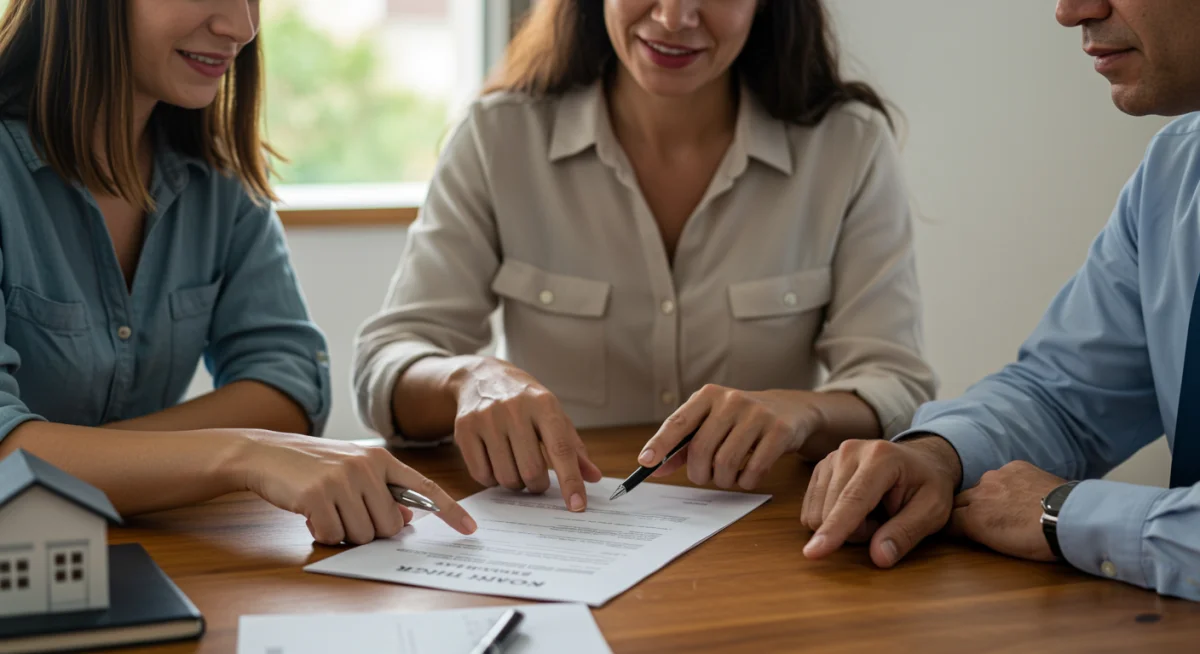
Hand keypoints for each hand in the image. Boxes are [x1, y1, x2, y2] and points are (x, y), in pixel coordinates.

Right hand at [236, 431, 476, 544]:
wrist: (265, 452)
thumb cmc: (311, 465)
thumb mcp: (353, 468)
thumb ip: (382, 490)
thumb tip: (407, 519)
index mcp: (381, 460)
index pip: (425, 488)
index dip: (450, 511)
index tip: (470, 528)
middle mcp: (367, 467)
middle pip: (388, 526)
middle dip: (368, 530)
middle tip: (344, 513)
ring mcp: (343, 480)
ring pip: (362, 535)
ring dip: (343, 532)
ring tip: (326, 510)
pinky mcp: (319, 496)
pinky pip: (333, 535)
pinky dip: (321, 533)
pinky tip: (310, 514)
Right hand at [451, 358, 602, 510]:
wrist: (482, 377)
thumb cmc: (525, 401)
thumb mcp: (553, 414)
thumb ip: (574, 447)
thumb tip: (593, 477)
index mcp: (543, 404)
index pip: (560, 449)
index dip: (570, 480)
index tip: (577, 505)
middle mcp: (514, 409)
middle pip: (531, 469)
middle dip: (538, 485)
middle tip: (537, 480)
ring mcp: (486, 419)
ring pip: (506, 476)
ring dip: (516, 484)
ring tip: (516, 468)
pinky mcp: (464, 429)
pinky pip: (481, 474)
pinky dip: (492, 480)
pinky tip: (497, 465)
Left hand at [638, 386, 825, 490]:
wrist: (791, 410)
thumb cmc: (741, 421)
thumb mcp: (712, 424)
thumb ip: (683, 446)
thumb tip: (654, 468)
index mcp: (708, 396)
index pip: (678, 421)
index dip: (660, 444)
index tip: (644, 462)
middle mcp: (732, 400)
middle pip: (701, 449)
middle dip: (699, 473)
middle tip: (704, 477)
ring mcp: (757, 414)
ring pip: (726, 463)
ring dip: (723, 480)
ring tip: (727, 476)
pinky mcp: (779, 431)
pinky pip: (754, 470)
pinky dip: (746, 482)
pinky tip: (747, 476)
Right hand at [801, 436, 961, 567]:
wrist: (920, 460)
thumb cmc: (929, 485)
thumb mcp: (933, 511)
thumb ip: (906, 533)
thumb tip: (879, 558)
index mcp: (881, 458)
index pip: (853, 500)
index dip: (834, 529)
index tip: (813, 553)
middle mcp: (849, 451)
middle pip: (832, 511)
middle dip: (856, 532)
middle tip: (884, 522)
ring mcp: (831, 457)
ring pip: (817, 513)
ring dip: (843, 527)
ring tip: (871, 514)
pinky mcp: (820, 468)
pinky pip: (810, 509)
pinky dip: (831, 519)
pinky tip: (854, 509)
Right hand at [949, 461, 1063, 561]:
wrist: (1072, 518)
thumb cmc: (1040, 541)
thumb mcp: (1000, 546)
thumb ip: (977, 532)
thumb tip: (965, 527)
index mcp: (973, 517)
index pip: (948, 519)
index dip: (952, 527)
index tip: (956, 532)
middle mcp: (979, 492)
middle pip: (960, 500)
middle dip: (965, 509)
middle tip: (980, 520)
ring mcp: (997, 476)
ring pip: (982, 485)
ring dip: (988, 495)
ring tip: (1007, 506)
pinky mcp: (1015, 466)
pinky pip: (1003, 474)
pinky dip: (1008, 483)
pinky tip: (1022, 493)